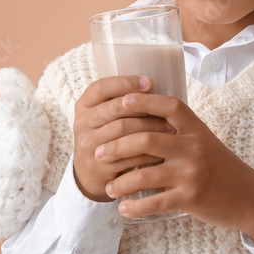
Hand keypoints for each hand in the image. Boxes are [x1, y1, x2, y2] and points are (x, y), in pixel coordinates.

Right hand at [72, 75, 175, 201]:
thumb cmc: (107, 134)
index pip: (101, 87)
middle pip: (115, 109)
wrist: (91, 172)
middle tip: (168, 111)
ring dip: (151, 128)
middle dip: (145, 108)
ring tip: (171, 128)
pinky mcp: (99, 167)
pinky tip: (163, 149)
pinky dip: (148, 151)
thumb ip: (122, 100)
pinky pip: (127, 156)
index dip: (125, 82)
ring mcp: (88, 146)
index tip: (149, 82)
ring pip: (123, 131)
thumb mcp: (106, 114)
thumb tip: (160, 83)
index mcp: (85, 105)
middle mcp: (82, 123)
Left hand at [97, 92, 253, 244]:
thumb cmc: (220, 166)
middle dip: (116, 146)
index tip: (121, 100)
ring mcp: (192, 173)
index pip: (169, 106)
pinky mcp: (190, 198)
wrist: (247, 196)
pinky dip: (134, 206)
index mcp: (197, 129)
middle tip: (98, 153)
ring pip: (144, 174)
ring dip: (120, 182)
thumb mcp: (205, 140)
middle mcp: (194, 148)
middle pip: (146, 139)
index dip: (145, 101)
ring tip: (108, 187)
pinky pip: (154, 202)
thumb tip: (143, 117)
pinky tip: (123, 208)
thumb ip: (179, 131)